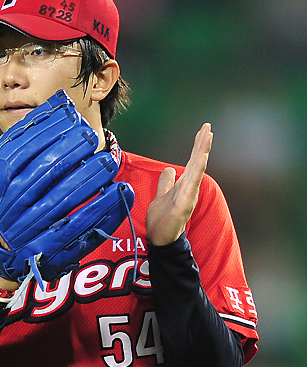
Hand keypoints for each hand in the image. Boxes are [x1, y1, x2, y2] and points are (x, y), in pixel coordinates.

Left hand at [146, 123, 212, 245]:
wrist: (160, 239)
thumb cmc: (163, 220)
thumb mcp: (162, 195)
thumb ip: (166, 183)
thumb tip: (169, 169)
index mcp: (184, 185)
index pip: (192, 161)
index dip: (198, 146)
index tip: (204, 130)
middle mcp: (189, 189)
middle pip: (197, 163)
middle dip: (202, 145)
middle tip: (208, 127)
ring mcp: (188, 197)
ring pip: (197, 172)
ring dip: (202, 155)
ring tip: (207, 139)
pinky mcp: (183, 206)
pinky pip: (191, 188)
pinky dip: (196, 175)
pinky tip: (200, 162)